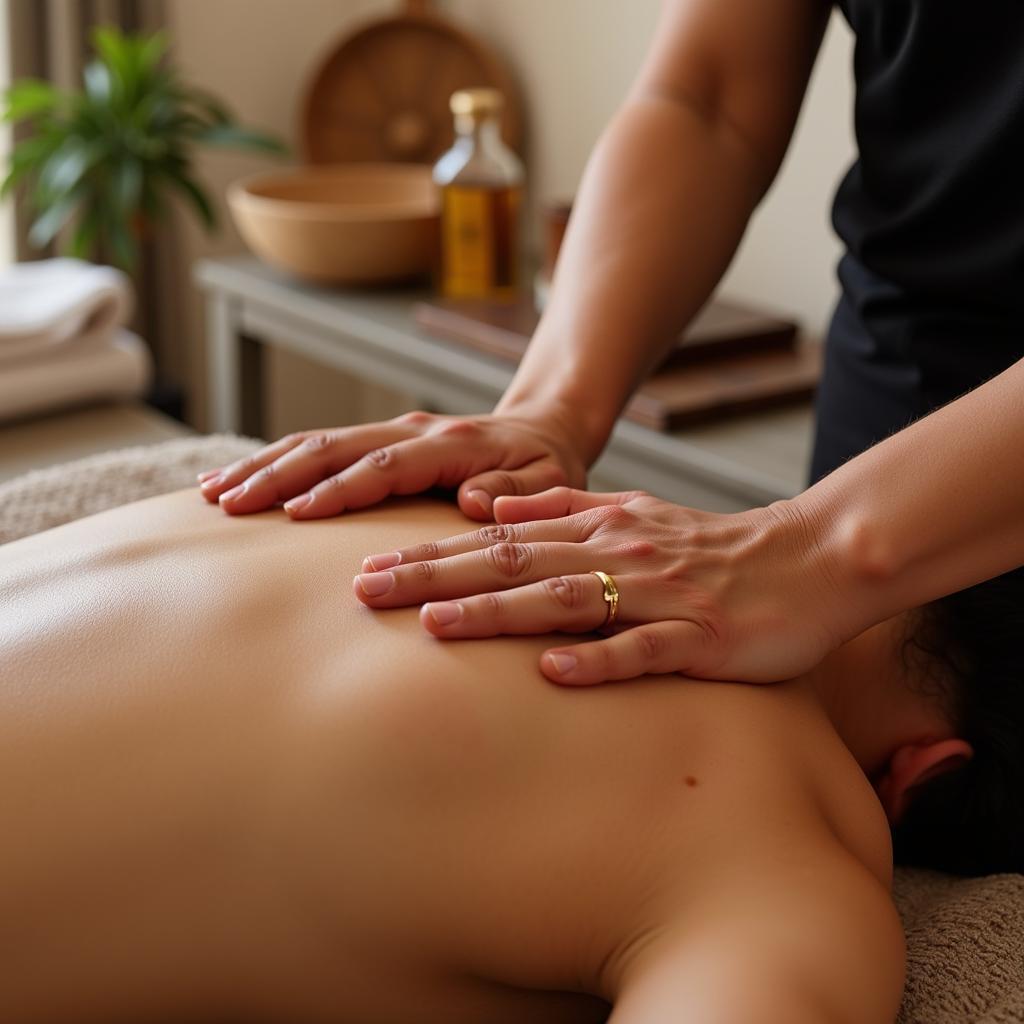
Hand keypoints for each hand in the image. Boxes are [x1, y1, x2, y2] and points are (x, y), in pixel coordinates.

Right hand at [196, 409, 587, 520]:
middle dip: (278, 474)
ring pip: (318, 442)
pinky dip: (277, 462)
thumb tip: (473, 501)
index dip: (341, 488)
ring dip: (265, 466)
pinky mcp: (380, 439)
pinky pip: (322, 447)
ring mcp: (392, 431)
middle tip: (228, 504)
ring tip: (214, 494)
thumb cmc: (548, 466)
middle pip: (335, 447)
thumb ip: (520, 494)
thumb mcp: (551, 483)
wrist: (543, 430)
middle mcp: (414, 430)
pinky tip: (239, 481)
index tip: (296, 514)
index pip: (386, 465)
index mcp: (453, 444)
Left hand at [353, 486, 846, 685]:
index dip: (432, 552)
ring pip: (566, 600)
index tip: (368, 565)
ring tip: (436, 624)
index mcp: (599, 526)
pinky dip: (598, 659)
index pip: (500, 538)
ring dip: (499, 612)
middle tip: (368, 590)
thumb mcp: (632, 512)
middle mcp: (618, 553)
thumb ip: (562, 505)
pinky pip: (643, 650)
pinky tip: (552, 672)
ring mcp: (658, 595)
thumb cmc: (711, 547)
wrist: (806, 561)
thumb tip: (490, 504)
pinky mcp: (699, 638)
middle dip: (437, 576)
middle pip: (515, 563)